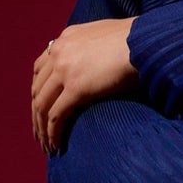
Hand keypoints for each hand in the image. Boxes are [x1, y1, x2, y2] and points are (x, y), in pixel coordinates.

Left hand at [33, 18, 136, 150]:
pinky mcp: (76, 88)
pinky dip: (53, 133)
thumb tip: (99, 60)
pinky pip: (56, 116)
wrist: (146, 41)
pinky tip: (57, 146)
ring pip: (42, 105)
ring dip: (43, 129)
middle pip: (37, 90)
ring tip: (48, 146)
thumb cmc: (137, 41)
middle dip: (36, 114)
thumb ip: (94, 46)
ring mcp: (65, 70)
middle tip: (39, 133)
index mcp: (65, 39)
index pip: (40, 68)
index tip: (40, 109)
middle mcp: (59, 52)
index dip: (38, 92)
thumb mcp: (107, 36)